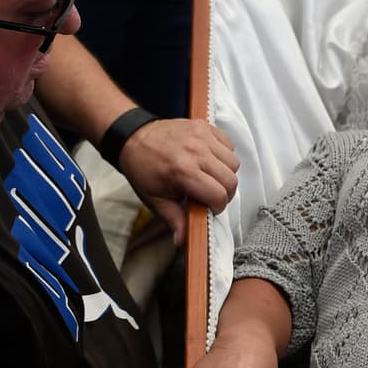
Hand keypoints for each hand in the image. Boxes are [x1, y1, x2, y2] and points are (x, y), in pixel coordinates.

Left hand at [117, 118, 239, 245]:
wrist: (134, 138)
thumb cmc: (144, 169)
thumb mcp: (155, 199)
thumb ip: (174, 220)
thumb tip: (183, 241)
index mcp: (182, 172)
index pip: (219, 195)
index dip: (217, 206)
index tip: (208, 207)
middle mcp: (195, 152)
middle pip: (231, 180)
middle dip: (224, 193)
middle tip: (209, 194)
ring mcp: (202, 136)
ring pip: (233, 163)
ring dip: (225, 173)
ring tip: (209, 176)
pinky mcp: (205, 126)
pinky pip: (229, 145)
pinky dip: (223, 156)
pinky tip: (209, 161)